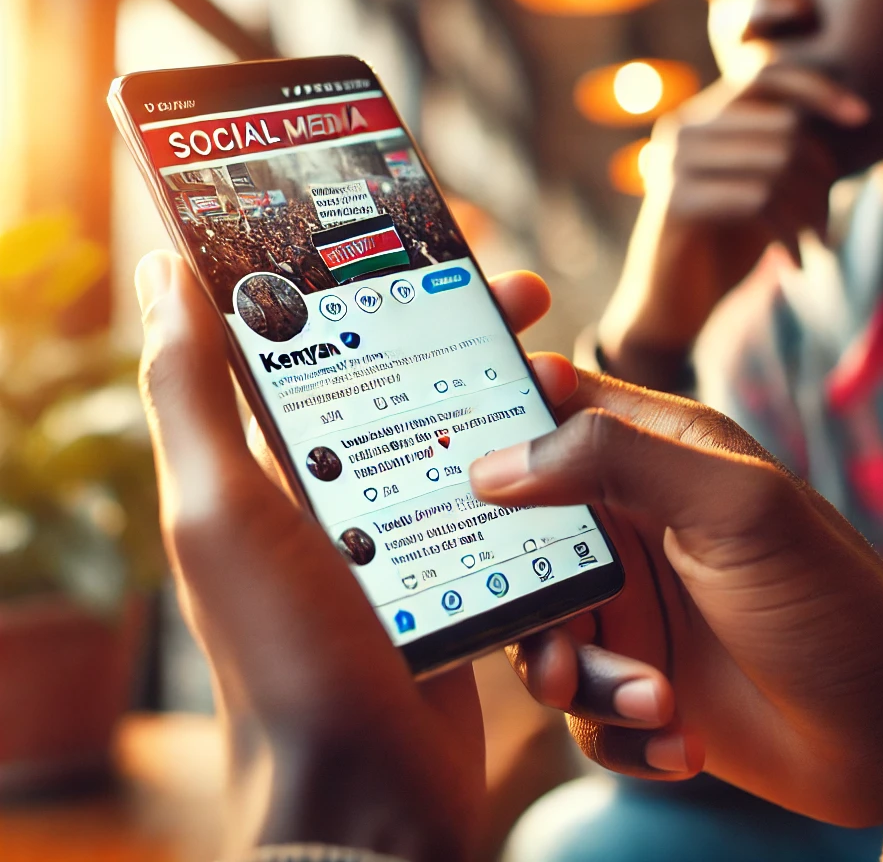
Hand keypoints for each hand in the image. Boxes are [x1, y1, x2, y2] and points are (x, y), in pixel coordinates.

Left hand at [135, 251, 575, 861]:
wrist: (366, 788)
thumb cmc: (286, 651)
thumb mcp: (222, 512)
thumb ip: (189, 393)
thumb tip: (160, 271)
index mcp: (271, 462)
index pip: (321, 345)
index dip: (372, 287)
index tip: (432, 248)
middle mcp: (332, 490)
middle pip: (404, 379)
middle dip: (463, 328)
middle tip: (527, 296)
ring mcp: (396, 532)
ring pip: (456, 433)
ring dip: (506, 391)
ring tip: (560, 363)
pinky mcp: (449, 572)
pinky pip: (491, 501)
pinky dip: (526, 466)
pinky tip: (569, 443)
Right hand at [470, 372, 882, 839]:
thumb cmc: (826, 597)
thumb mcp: (731, 505)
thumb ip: (613, 459)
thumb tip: (496, 461)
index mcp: (651, 453)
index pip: (549, 408)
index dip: (491, 421)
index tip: (444, 456)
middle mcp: (627, 522)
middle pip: (519, 535)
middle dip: (525, 597)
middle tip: (551, 642)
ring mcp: (627, 600)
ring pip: (541, 631)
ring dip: (583, 678)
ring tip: (650, 700)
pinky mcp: (633, 673)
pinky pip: (579, 702)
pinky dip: (617, 727)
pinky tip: (679, 736)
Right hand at [597, 65, 868, 387]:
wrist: (671, 310)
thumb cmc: (723, 248)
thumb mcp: (762, 190)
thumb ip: (787, 150)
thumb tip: (855, 113)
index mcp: (701, 117)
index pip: (767, 73)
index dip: (820, 87)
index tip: (863, 119)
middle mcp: (682, 131)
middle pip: (785, 126)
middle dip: (823, 179)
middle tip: (826, 227)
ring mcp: (674, 164)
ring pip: (778, 164)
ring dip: (812, 212)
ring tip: (817, 247)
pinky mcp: (676, 203)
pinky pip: (760, 200)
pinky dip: (791, 235)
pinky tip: (794, 264)